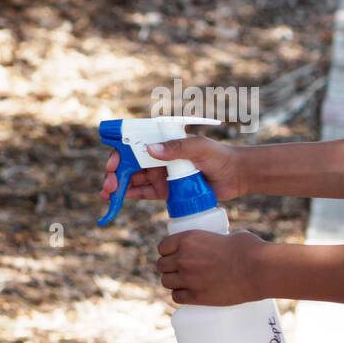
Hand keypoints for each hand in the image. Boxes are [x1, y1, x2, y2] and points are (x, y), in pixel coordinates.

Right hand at [99, 136, 247, 204]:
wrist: (236, 176)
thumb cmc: (220, 156)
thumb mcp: (199, 147)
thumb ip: (177, 148)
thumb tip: (150, 150)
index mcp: (163, 143)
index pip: (134, 145)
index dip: (119, 153)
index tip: (113, 164)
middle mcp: (158, 158)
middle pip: (129, 164)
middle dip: (114, 174)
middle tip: (109, 185)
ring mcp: (160, 175)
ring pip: (132, 179)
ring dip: (117, 186)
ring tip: (107, 195)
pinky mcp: (165, 191)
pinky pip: (142, 193)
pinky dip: (129, 195)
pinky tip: (118, 199)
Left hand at [156, 230, 266, 305]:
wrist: (259, 270)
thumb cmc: (250, 250)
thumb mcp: (228, 236)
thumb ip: (217, 241)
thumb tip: (220, 244)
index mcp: (188, 240)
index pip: (163, 247)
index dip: (167, 251)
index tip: (173, 254)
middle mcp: (183, 259)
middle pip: (162, 265)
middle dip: (169, 267)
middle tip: (180, 270)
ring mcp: (188, 279)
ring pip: (166, 282)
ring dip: (172, 282)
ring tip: (182, 282)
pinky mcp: (196, 297)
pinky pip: (177, 297)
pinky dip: (180, 295)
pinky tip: (185, 294)